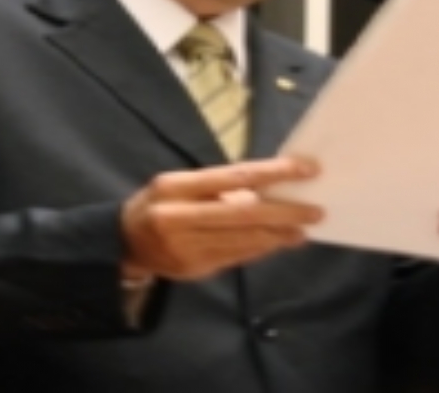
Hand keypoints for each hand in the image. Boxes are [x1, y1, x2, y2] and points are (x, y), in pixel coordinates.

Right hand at [121, 157, 322, 280]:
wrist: (124, 244)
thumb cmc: (156, 204)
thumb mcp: (177, 184)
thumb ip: (216, 186)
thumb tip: (264, 188)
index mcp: (175, 188)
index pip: (233, 177)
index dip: (272, 173)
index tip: (304, 169)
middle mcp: (179, 218)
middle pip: (244, 214)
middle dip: (284, 212)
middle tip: (314, 210)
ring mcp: (187, 248)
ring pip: (244, 240)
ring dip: (278, 235)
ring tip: (303, 228)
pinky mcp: (195, 269)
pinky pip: (237, 257)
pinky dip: (261, 248)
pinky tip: (278, 241)